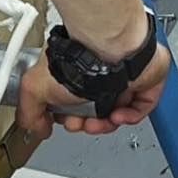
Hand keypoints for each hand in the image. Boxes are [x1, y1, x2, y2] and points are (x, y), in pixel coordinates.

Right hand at [15, 44, 172, 139]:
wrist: (110, 48)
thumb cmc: (78, 59)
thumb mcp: (34, 88)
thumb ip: (29, 112)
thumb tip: (37, 128)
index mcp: (77, 74)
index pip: (75, 106)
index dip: (70, 120)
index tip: (66, 122)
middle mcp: (101, 75)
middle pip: (95, 113)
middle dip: (85, 125)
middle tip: (80, 122)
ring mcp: (126, 78)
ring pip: (117, 113)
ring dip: (104, 124)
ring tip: (97, 122)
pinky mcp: (147, 81)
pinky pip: (141, 108)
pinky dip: (129, 117)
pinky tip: (117, 115)